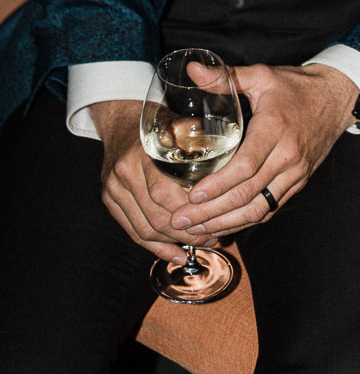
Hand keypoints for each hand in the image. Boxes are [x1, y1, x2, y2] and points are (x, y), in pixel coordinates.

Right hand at [95, 99, 199, 263]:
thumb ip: (201, 143)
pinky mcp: (110, 200)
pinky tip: (176, 254)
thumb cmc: (159, 122)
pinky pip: (133, 231)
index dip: (191, 211)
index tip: (215, 218)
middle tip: (212, 237)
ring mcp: (113, 189)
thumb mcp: (181, 124)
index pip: (165, 193)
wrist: (122, 119)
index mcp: (143, 153)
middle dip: (187, 233)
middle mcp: (124, 173)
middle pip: (156, 217)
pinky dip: (155, 247)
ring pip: (144, 229)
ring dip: (174, 243)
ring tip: (200, 244)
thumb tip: (235, 166)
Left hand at [172, 62, 356, 237]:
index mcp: (275, 129)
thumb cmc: (296, 86)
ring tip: (196, 230)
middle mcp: (288, 156)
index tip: (193, 196)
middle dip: (212, 212)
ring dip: (226, 223)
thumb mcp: (261, 75)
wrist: (336, 96)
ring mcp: (295, 173)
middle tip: (181, 220)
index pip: (245, 166)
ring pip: (259, 208)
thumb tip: (192, 70)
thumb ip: (224, 76)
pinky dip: (245, 221)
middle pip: (247, 194)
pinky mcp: (299, 182)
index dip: (218, 185)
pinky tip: (223, 225)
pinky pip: (270, 208)